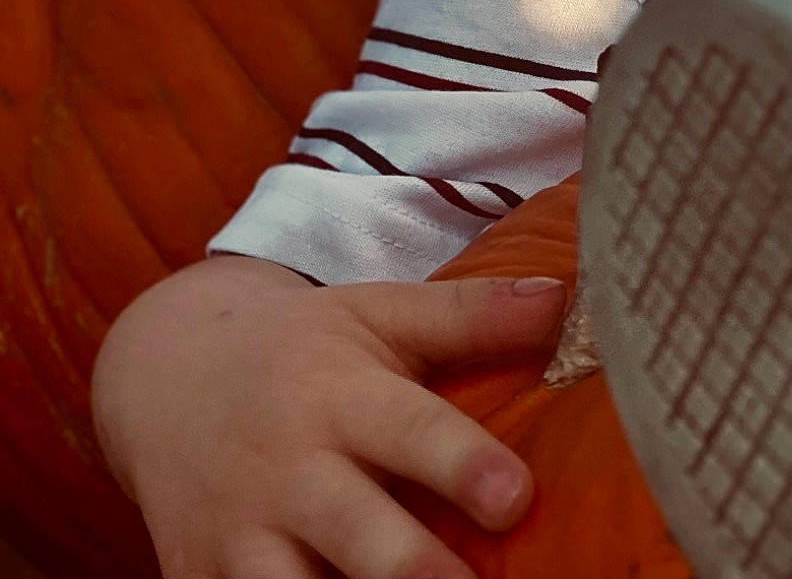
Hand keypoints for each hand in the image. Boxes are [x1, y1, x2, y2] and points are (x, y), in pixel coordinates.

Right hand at [93, 254, 568, 578]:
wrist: (168, 372)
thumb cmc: (305, 349)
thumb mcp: (380, 311)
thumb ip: (470, 313)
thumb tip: (564, 300)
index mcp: (339, 397)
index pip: (409, 431)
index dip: (461, 466)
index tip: (516, 498)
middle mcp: (288, 471)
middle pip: (355, 532)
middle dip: (413, 568)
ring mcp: (239, 536)